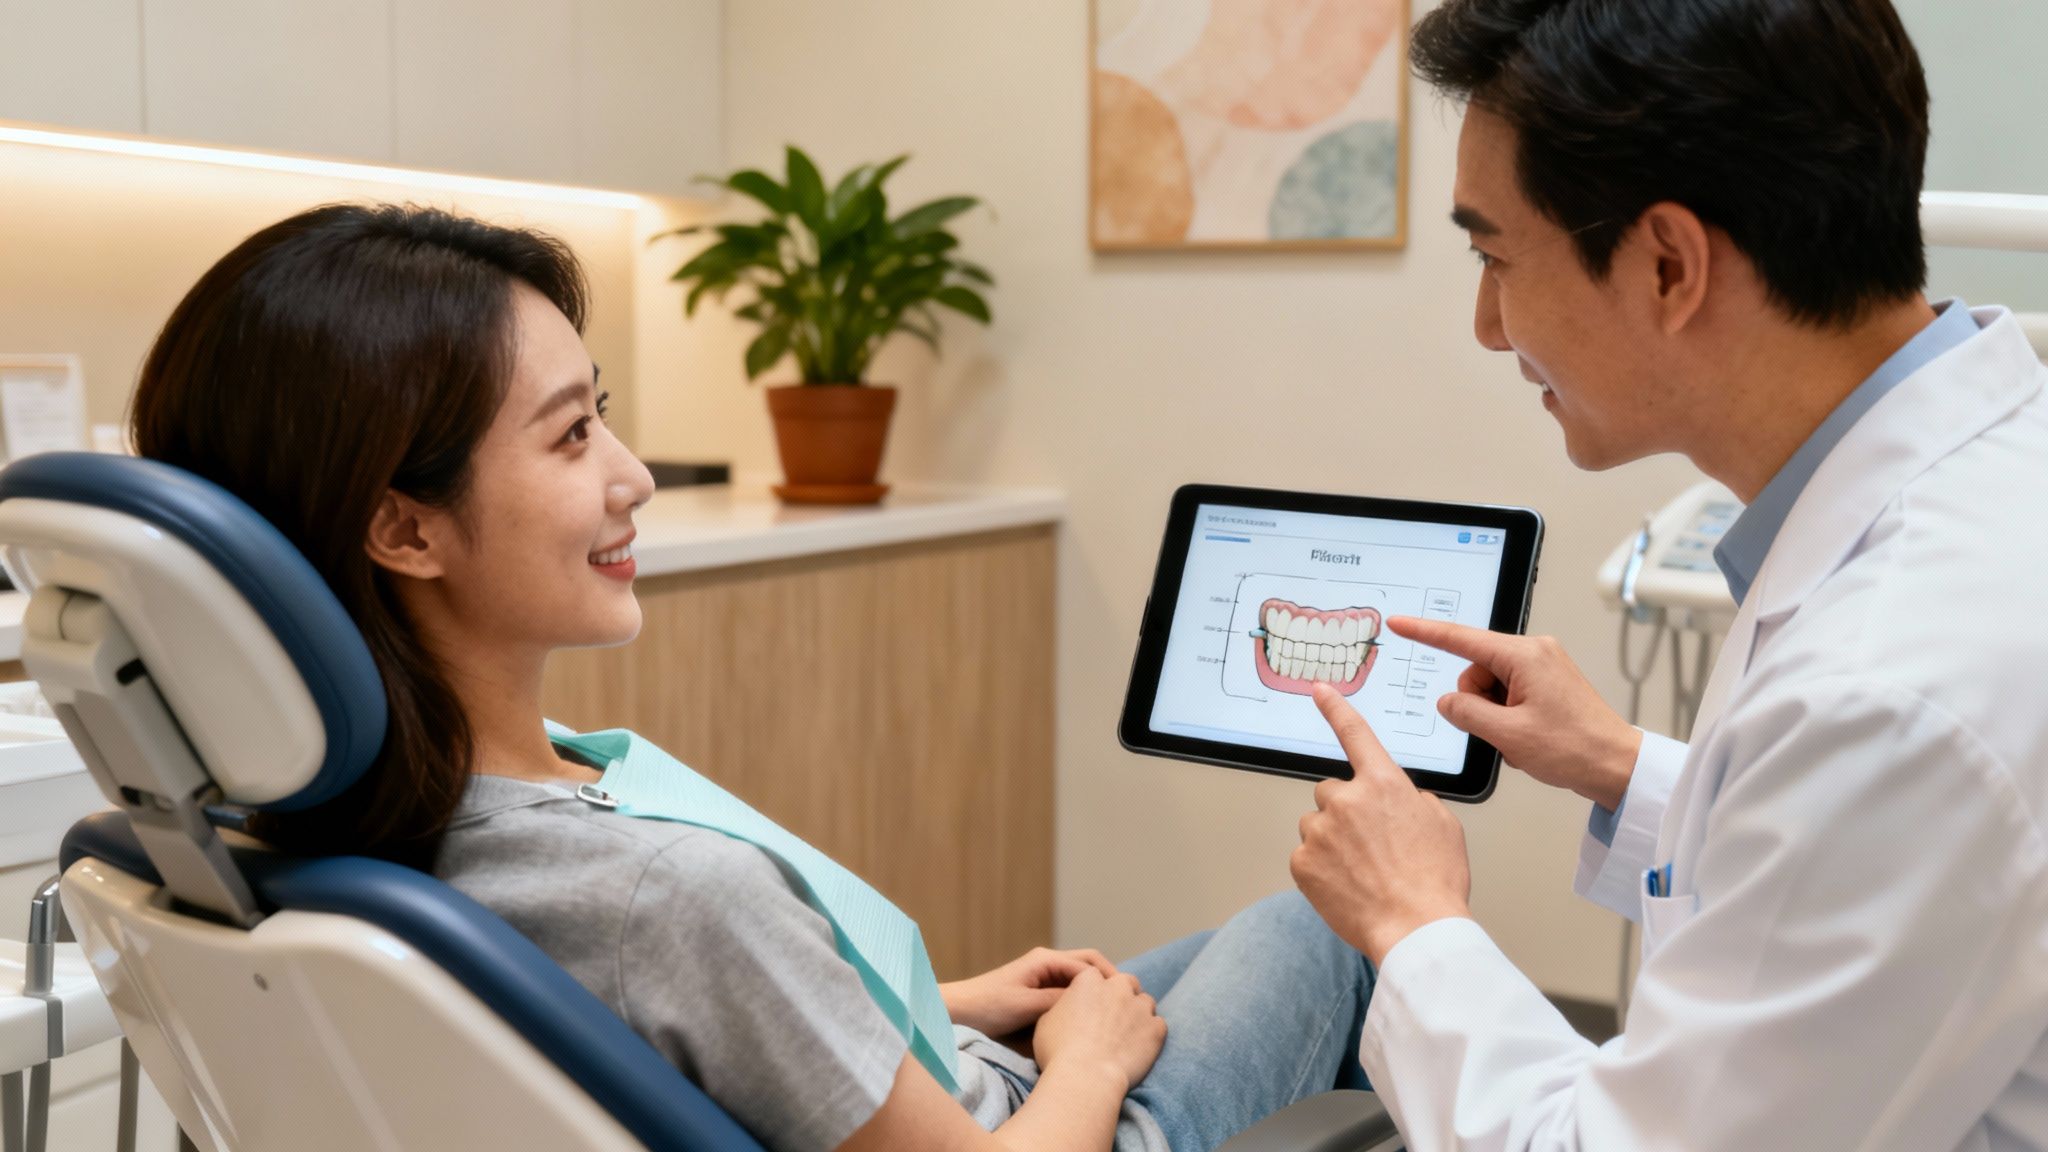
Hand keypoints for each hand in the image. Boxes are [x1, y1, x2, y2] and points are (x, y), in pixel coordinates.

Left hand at [941, 947, 1117, 1038]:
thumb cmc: (989, 1007)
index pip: (1089, 964)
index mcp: (1045, 960)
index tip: (1124, 999)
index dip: (1108, 981)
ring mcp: (1043, 977)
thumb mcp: (1027, 1005)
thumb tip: (1090, 1002)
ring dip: (1096, 992)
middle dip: (1108, 982)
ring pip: (1080, 981)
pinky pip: (1068, 993)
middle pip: (1089, 966)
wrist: (960, 1013)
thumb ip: (1058, 1001)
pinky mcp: (1039, 992)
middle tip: (1126, 1001)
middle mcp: (1047, 964)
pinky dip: (1082, 1002)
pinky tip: (1091, 1019)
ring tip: (1114, 1011)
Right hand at [1031, 968, 1165, 1093]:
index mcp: (1089, 980)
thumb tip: (1068, 1008)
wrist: (1085, 1077)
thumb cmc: (1058, 1051)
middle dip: (1121, 996)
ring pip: (1145, 1002)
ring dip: (1138, 1014)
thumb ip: (1061, 1006)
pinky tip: (1139, 1048)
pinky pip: (1158, 1025)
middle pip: (1126, 983)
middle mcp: (1118, 987)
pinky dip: (1151, 1034)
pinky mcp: (1156, 1029)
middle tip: (1111, 1019)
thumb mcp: (1046, 1021)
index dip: (1094, 992)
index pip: (1096, 976)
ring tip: (1127, 1036)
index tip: (1091, 1008)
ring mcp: (1140, 1007)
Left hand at [1292, 684, 1472, 965]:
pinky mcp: (1302, 862)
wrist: (1415, 928)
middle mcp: (1346, 800)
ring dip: (1332, 841)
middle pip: (1333, 793)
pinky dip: (1321, 870)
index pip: (1356, 735)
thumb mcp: (1442, 826)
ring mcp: (1320, 831)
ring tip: (1363, 872)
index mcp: (1384, 785)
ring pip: (1317, 826)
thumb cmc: (1435, 882)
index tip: (1320, 689)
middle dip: (1346, 812)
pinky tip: (1347, 887)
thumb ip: (1413, 800)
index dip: (1336, 709)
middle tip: (1370, 846)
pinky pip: (1306, 857)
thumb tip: (1398, 800)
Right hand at [1386, 617, 1641, 810]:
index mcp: (1525, 656)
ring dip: (1493, 714)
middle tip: (1500, 731)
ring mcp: (1544, 667)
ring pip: (1490, 685)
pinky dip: (1507, 717)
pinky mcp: (1548, 683)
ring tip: (1520, 738)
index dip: (1425, 632)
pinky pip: (1508, 693)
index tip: (1400, 623)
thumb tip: (1448, 702)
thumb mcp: (1508, 735)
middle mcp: (1536, 653)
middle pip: (1475, 669)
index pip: (1462, 639)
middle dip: (1476, 702)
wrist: (1617, 766)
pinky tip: (1527, 738)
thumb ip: (1467, 713)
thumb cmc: (1576, 748)